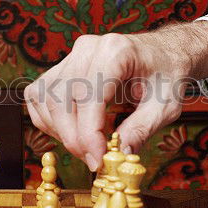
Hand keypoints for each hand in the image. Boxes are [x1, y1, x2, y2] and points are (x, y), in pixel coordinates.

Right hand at [24, 22, 207, 170]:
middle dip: (72, 137)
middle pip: (60, 98)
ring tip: (88, 144)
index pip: (88, 95)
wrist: (164, 54)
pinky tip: (74, 130)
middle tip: (94, 160)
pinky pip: (40, 96)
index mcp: (117, 51)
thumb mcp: (165, 107)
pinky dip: (50, 120)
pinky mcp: (63, 66)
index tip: (97, 160)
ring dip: (59, 130)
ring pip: (45, 98)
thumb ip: (141, 130)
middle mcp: (88, 48)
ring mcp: (72, 55)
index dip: (88, 133)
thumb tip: (116, 156)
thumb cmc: (166, 76)